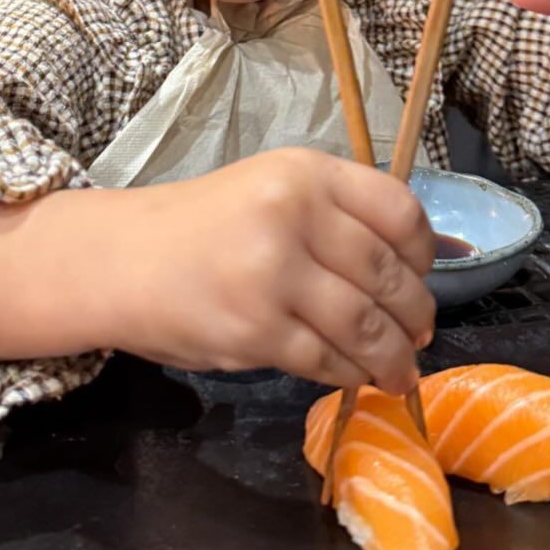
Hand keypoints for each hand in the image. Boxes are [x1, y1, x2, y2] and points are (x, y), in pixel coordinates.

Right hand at [113, 150, 435, 392]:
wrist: (122, 261)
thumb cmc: (204, 227)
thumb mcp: (271, 191)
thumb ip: (339, 216)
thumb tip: (427, 260)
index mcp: (304, 173)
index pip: (399, 210)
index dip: (425, 251)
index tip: (425, 274)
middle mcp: (293, 215)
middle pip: (388, 274)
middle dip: (415, 313)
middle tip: (421, 333)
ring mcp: (274, 275)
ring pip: (365, 325)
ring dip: (394, 355)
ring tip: (402, 369)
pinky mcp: (256, 331)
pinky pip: (327, 359)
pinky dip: (352, 373)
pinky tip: (358, 376)